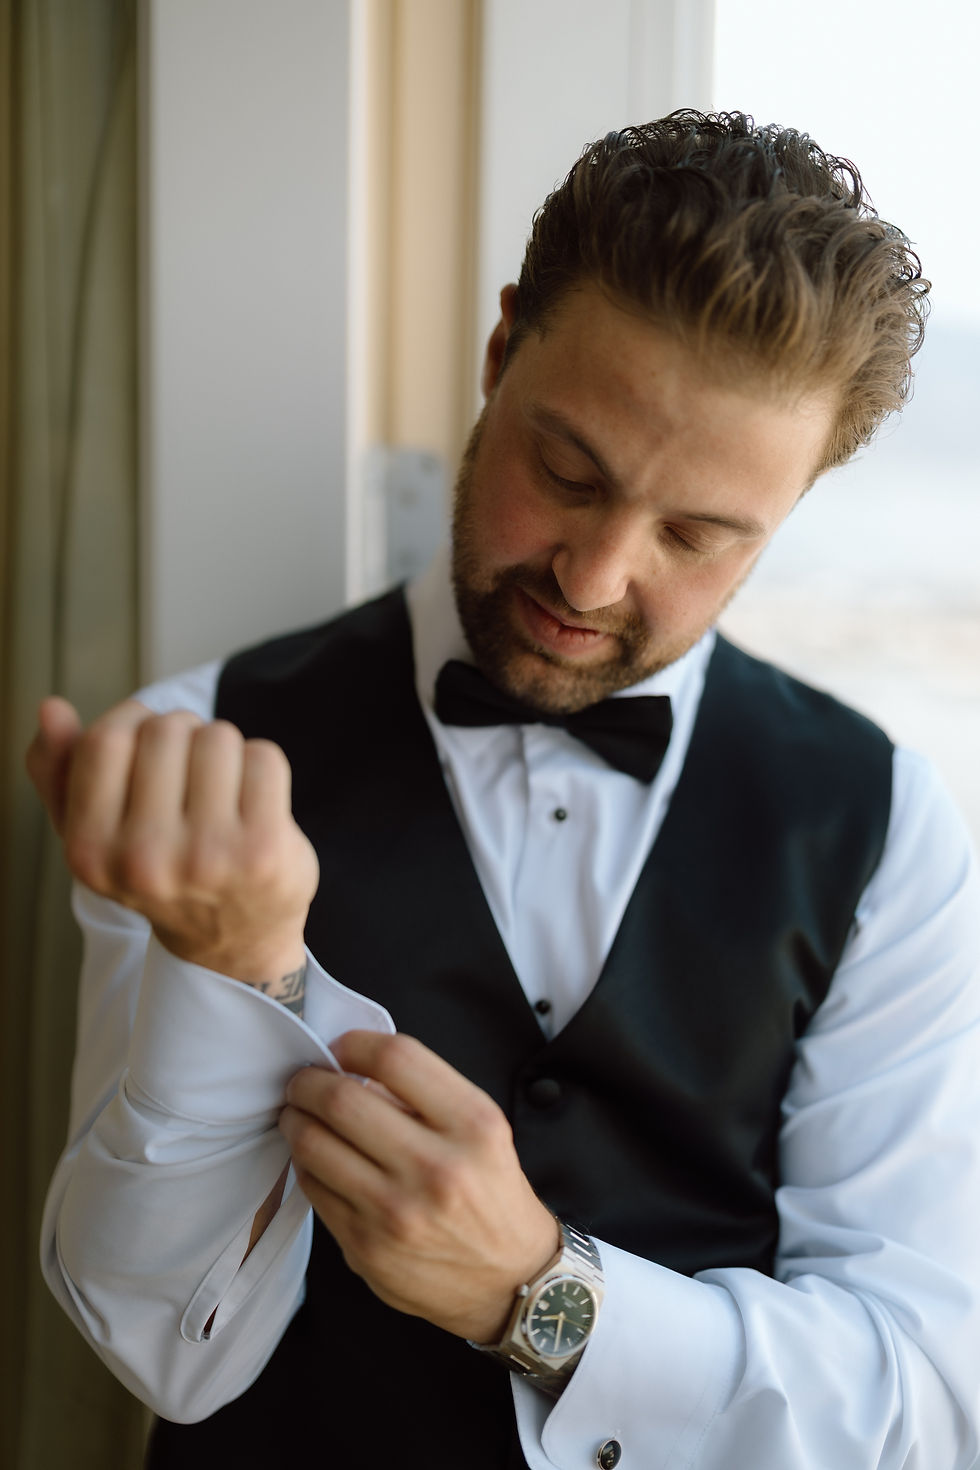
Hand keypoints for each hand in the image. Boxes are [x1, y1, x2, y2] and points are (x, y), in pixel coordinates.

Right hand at [25, 695, 317, 984]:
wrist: (231, 942)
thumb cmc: (159, 868)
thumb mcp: (93, 832)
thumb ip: (59, 770)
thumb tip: (52, 708)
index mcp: (89, 851)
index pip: (105, 739)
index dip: (133, 721)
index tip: (148, 744)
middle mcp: (143, 859)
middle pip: (168, 729)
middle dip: (184, 734)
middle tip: (191, 775)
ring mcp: (206, 857)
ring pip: (219, 737)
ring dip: (225, 750)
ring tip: (221, 791)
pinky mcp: (263, 851)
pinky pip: (264, 758)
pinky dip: (262, 767)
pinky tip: (255, 803)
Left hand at [279, 1031, 559, 1342]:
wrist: (509, 1279)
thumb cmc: (490, 1193)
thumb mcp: (481, 1128)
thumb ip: (423, 1094)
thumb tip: (353, 1069)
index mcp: (472, 1125)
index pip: (396, 1059)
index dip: (355, 1044)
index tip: (342, 1049)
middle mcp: (436, 1168)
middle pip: (342, 1100)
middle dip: (309, 1081)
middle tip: (304, 1080)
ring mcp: (396, 1213)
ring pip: (314, 1144)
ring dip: (296, 1119)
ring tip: (298, 1114)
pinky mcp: (365, 1248)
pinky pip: (312, 1188)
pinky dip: (305, 1162)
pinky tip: (314, 1155)